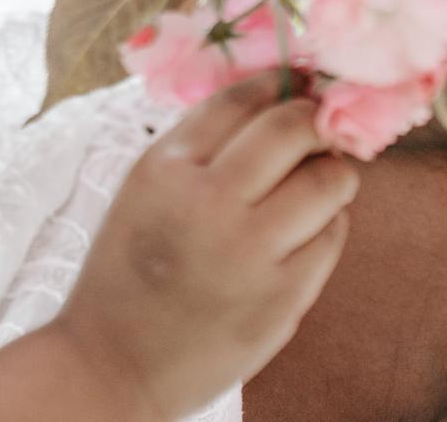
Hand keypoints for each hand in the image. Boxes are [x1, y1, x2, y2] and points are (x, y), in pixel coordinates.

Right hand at [47, 72, 359, 421]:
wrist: (112, 364)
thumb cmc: (129, 269)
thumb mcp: (143, 190)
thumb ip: (199, 147)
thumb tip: (276, 97)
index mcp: (164, 169)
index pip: (239, 100)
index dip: (280, 81)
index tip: (301, 81)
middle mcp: (207, 202)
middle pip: (291, 129)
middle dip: (315, 120)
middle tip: (320, 127)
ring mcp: (249, 252)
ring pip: (327, 181)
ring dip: (333, 172)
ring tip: (322, 179)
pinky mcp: (282, 298)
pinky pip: (331, 237)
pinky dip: (329, 224)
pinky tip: (306, 229)